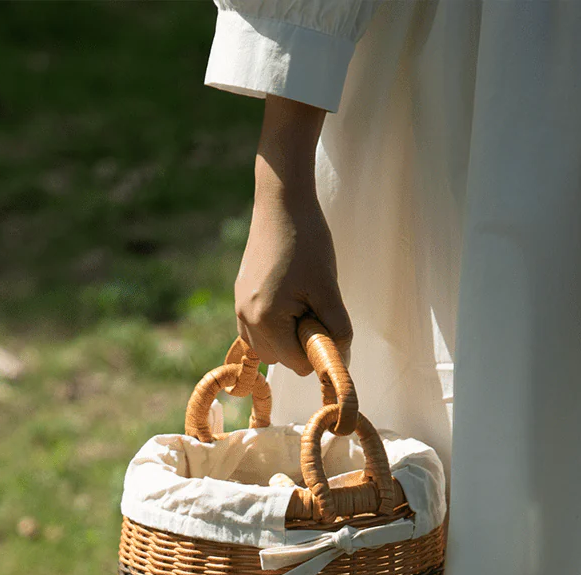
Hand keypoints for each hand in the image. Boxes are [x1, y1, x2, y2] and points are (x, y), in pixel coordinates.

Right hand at [234, 97, 351, 375]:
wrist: (281, 203)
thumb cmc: (308, 242)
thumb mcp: (329, 289)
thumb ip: (337, 330)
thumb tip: (341, 360)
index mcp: (265, 320)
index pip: (298, 365)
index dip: (319, 348)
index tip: (326, 318)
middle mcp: (245, 320)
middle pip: (282, 359)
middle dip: (302, 342)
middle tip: (313, 303)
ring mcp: (239, 309)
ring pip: (269, 348)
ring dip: (289, 335)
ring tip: (301, 299)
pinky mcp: (239, 299)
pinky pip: (258, 330)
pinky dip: (276, 325)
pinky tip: (288, 297)